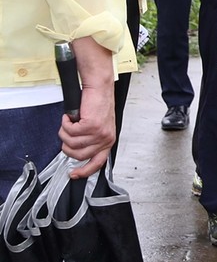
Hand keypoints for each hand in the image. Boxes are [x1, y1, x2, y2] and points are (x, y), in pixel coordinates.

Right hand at [60, 38, 116, 175]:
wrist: (99, 87)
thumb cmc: (96, 104)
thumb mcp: (97, 126)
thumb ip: (90, 141)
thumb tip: (77, 152)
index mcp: (108, 141)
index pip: (97, 163)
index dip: (84, 171)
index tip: (73, 174)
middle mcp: (105, 139)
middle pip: (78, 155)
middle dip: (66, 144)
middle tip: (67, 132)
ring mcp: (99, 133)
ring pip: (71, 143)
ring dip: (64, 132)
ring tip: (69, 122)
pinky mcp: (91, 125)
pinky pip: (69, 131)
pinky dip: (65, 123)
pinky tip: (70, 116)